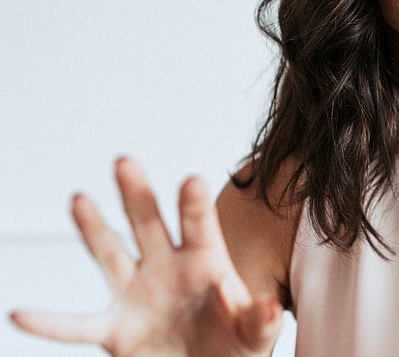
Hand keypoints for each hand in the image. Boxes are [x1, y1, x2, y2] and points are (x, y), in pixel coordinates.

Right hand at [9, 157, 281, 355]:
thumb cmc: (236, 344)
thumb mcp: (254, 333)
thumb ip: (260, 320)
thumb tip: (272, 310)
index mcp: (206, 260)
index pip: (199, 225)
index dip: (194, 205)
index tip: (192, 180)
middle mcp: (166, 266)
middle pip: (149, 223)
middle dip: (137, 194)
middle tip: (125, 160)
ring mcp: (136, 293)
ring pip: (109, 255)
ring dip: (93, 229)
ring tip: (78, 199)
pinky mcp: (114, 329)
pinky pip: (77, 326)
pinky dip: (49, 323)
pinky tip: (20, 314)